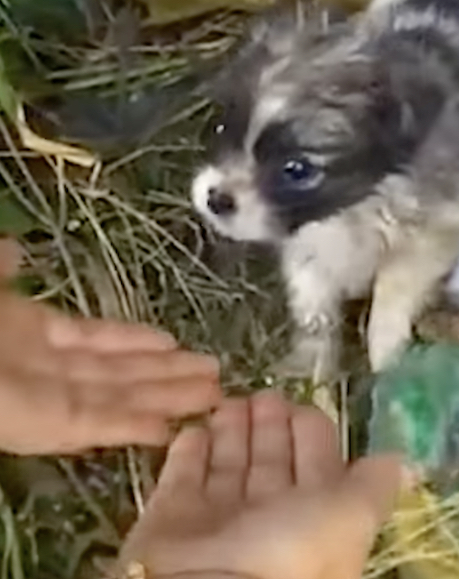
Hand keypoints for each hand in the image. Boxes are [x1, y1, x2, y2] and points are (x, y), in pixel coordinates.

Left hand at [0, 239, 220, 453]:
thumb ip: (2, 272)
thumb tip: (13, 248)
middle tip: (218, 372)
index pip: (92, 341)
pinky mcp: (40, 425)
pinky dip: (132, 429)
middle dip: (167, 375)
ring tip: (215, 396)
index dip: (133, 342)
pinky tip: (169, 429)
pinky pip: (94, 426)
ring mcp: (41, 400)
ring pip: (117, 401)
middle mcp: (40, 369)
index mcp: (23, 333)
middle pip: (116, 375)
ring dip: (165, 401)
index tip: (173, 342)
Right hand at [119, 392, 404, 578]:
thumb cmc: (296, 549)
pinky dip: (188, 451)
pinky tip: (195, 427)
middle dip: (269, 425)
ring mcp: (217, 518)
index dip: (311, 431)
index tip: (300, 403)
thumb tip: (400, 462)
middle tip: (263, 393)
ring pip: (227, 464)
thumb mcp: (354, 514)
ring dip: (231, 431)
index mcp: (315, 514)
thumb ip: (373, 485)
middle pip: (270, 460)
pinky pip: (180, 477)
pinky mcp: (171, 518)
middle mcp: (267, 516)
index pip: (315, 460)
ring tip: (229, 400)